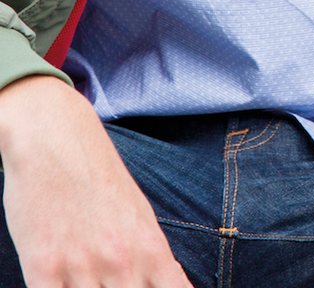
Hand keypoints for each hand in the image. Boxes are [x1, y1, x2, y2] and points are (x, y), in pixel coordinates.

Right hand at [0, 74, 189, 287]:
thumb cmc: (100, 181)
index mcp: (151, 249)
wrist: (56, 141)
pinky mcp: (42, 268)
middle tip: (114, 284)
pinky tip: (61, 286)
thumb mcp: (140, 217)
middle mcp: (121, 262)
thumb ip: (153, 260)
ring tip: (88, 283)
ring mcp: (82, 267)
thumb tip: (170, 285)